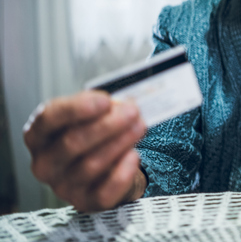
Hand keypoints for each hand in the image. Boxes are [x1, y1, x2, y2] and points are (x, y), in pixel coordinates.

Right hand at [23, 90, 147, 211]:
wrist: (108, 167)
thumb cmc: (94, 135)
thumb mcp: (92, 114)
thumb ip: (102, 107)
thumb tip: (121, 106)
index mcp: (38, 136)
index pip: (48, 119)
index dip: (77, 108)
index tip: (105, 101)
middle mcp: (44, 164)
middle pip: (72, 143)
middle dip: (107, 125)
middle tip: (132, 112)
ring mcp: (62, 187)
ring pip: (90, 165)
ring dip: (120, 143)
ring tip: (139, 127)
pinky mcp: (85, 202)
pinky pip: (104, 192)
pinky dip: (122, 173)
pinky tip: (133, 156)